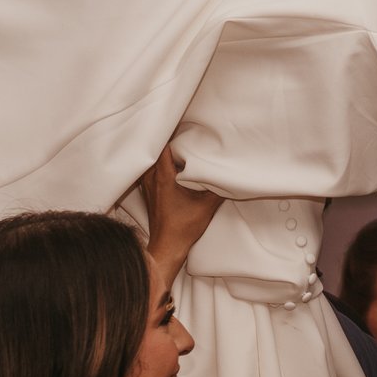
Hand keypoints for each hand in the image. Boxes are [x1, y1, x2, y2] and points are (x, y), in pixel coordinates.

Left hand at [136, 145, 221, 262]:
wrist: (168, 247)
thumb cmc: (183, 228)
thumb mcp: (207, 206)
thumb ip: (218, 188)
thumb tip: (229, 173)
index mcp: (163, 178)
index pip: (163, 147)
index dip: (173, 135)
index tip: (185, 129)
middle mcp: (152, 179)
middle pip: (157, 151)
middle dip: (170, 142)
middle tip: (185, 135)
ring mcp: (148, 187)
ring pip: (153, 161)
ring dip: (164, 155)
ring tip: (179, 149)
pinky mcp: (149, 194)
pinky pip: (151, 172)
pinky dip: (159, 166)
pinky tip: (171, 167)